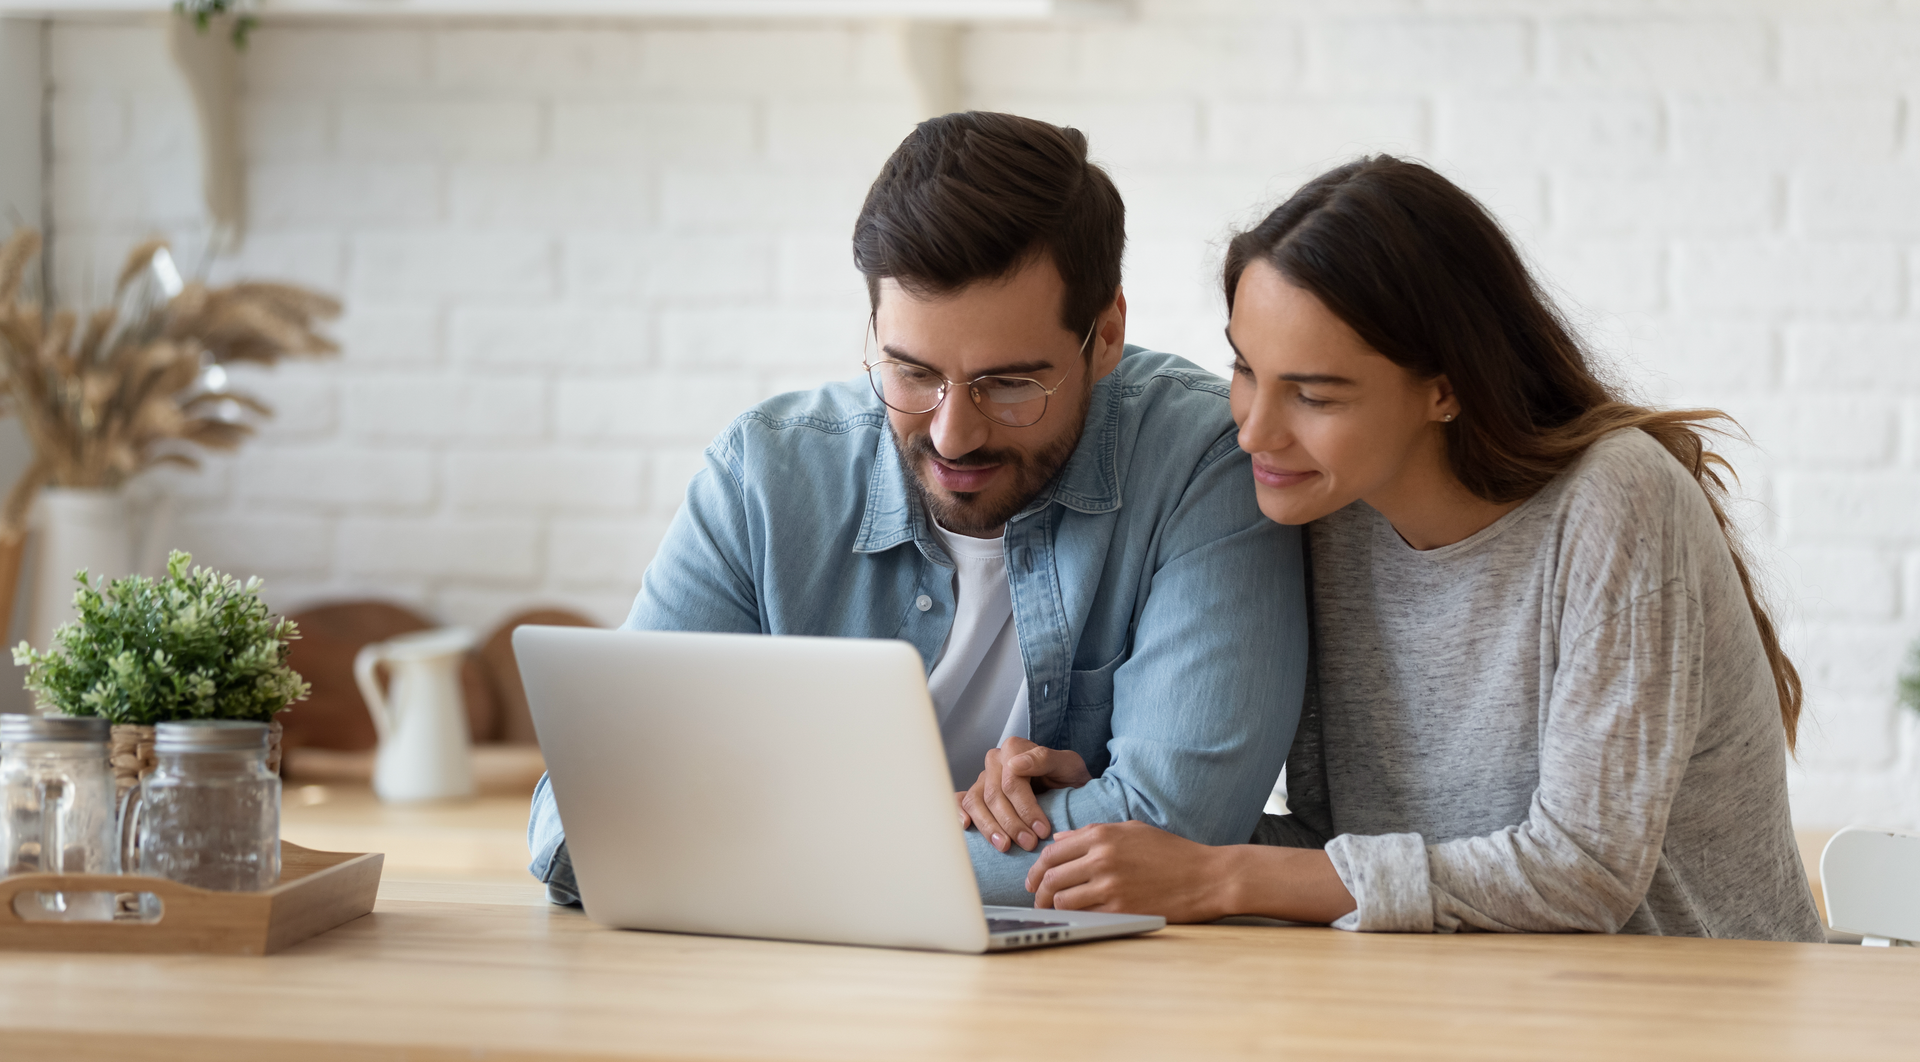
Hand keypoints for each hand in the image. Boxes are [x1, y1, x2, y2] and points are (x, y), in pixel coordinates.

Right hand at [956, 736, 1090, 852]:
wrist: (1068, 787)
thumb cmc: (1068, 777)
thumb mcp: (1069, 765)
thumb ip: (1044, 759)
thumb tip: (1015, 765)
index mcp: (1014, 749)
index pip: (1012, 782)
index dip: (1026, 809)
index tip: (1042, 830)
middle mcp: (995, 761)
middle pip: (994, 795)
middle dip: (1011, 823)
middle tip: (1030, 843)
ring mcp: (983, 778)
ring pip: (976, 802)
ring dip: (989, 827)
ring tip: (1005, 846)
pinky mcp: (977, 793)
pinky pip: (961, 802)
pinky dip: (959, 813)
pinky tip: (967, 827)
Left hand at [1024, 821, 1231, 921]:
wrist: (1207, 876)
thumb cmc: (1171, 852)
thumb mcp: (1131, 830)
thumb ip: (1092, 833)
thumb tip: (1059, 839)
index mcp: (1102, 835)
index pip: (1052, 852)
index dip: (1036, 869)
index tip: (1033, 880)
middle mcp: (1101, 858)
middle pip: (1051, 877)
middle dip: (1038, 891)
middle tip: (1037, 900)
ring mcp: (1110, 885)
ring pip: (1062, 899)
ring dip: (1054, 907)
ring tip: (1055, 911)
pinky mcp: (1121, 909)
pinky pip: (1085, 915)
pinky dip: (1076, 918)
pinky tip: (1077, 918)